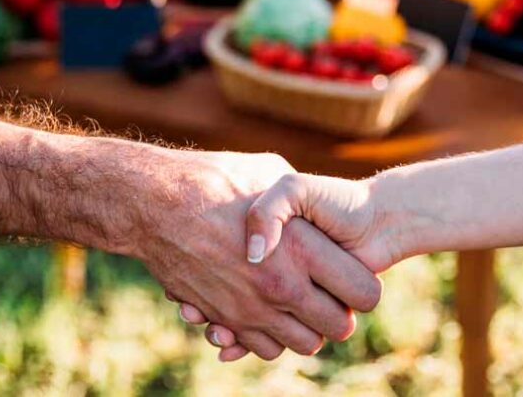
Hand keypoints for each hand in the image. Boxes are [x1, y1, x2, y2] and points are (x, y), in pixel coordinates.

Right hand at [176, 173, 397, 359]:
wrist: (156, 204)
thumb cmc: (215, 180)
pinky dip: (270, 338)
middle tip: (329, 294)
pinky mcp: (226, 319)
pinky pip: (264, 348)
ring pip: (303, 344)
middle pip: (338, 328)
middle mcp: (282, 287)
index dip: (364, 288)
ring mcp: (253, 308)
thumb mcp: (271, 173)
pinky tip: (267, 312)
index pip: (366, 294)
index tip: (353, 276)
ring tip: (299, 304)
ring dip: (306, 329)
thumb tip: (314, 212)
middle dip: (339, 314)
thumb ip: (301, 200)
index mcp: (303, 249)